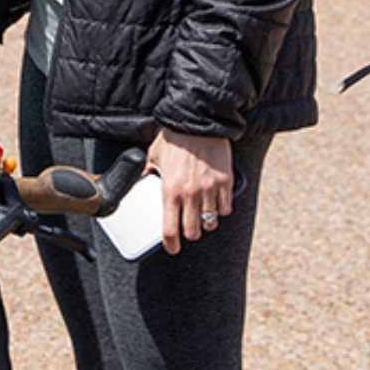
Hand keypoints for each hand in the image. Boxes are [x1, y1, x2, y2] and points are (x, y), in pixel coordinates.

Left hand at [147, 128, 234, 252]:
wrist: (198, 121)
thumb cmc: (175, 137)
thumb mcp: (154, 155)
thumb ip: (148, 172)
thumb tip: (143, 181)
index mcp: (169, 190)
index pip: (170, 229)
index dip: (171, 244)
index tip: (172, 248)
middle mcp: (190, 194)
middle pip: (193, 231)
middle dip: (190, 233)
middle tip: (188, 228)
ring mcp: (210, 189)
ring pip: (211, 222)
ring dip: (206, 223)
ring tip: (202, 217)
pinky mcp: (225, 182)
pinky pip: (226, 208)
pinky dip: (221, 210)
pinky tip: (216, 205)